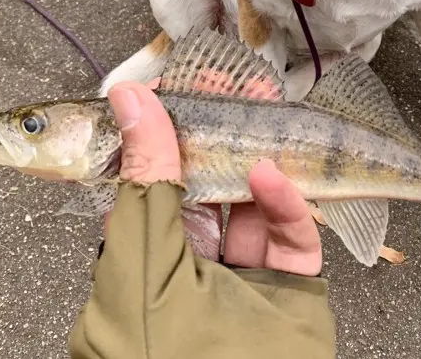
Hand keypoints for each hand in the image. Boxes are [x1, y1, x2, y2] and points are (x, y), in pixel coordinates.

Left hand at [105, 81, 321, 276]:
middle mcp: (188, 266)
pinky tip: (273, 176)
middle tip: (233, 88)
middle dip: (218, 135)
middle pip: (204, 187)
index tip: (173, 88)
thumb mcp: (144, 256)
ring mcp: (240, 277)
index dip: (158, 132)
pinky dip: (287, 202)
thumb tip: (130, 97)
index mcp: (140, 260)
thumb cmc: (167, 350)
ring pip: (251, 205)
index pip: (145, 182)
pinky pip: (291, 237)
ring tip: (262, 116)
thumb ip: (145, 177)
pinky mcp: (287, 287)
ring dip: (257, 160)